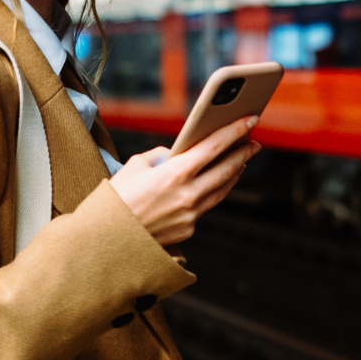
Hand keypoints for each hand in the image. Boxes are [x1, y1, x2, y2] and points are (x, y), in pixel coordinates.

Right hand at [109, 118, 258, 248]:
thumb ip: (161, 155)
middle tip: (254, 142)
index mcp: (175, 173)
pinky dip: (212, 192)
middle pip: (227, 169)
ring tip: (241, 161)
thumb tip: (177, 154)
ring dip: (234, 173)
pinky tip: (217, 183)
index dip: (234, 131)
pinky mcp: (188, 229)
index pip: (214, 146)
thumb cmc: (117, 198)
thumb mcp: (135, 166)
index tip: (250, 119)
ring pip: (221, 190)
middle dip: (243, 152)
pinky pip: (205, 206)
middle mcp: (188, 194)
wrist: (106, 240)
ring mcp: (191, 215)